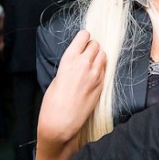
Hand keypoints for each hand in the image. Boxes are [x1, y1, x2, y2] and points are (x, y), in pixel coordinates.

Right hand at [31, 30, 105, 159]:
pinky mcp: (101, 85)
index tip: (82, 40)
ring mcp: (95, 75)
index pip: (84, 36)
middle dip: (91, 46)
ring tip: (91, 62)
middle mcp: (84, 64)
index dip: (83, 37)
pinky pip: (105, 69)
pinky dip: (101, 68)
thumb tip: (77, 59)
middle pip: (96, 44)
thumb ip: (70, 64)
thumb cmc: (53, 102)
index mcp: (70, 59)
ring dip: (98, 56)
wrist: (61, 122)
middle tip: (86, 53)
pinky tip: (93, 74)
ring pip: (103, 55)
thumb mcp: (57, 77)